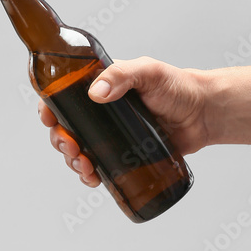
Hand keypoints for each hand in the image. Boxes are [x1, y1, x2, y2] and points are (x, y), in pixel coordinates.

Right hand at [38, 57, 209, 186]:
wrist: (204, 114)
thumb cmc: (177, 86)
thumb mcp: (148, 72)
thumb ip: (122, 76)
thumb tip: (96, 93)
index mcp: (101, 87)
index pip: (64, 94)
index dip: (49, 106)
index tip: (47, 118)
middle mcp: (101, 111)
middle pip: (66, 126)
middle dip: (60, 139)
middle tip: (71, 146)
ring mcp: (112, 134)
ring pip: (79, 149)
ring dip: (72, 160)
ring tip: (84, 165)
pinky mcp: (125, 155)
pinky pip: (99, 167)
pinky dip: (89, 175)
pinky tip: (92, 178)